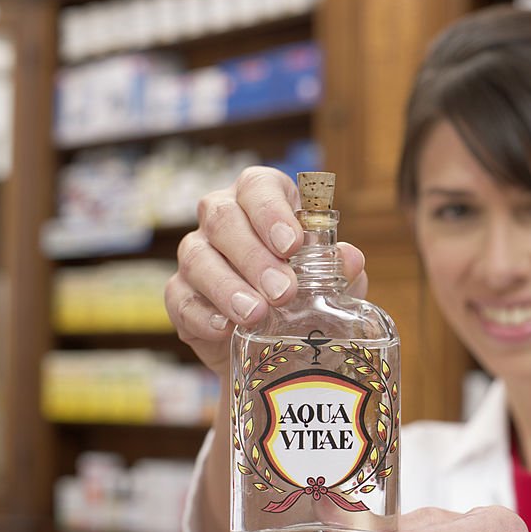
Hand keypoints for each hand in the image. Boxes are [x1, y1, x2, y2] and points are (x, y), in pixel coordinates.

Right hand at [164, 166, 367, 376]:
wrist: (279, 344)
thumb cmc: (307, 294)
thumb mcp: (332, 281)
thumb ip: (340, 269)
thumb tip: (351, 258)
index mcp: (263, 200)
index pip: (258, 187)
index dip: (271, 212)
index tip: (291, 244)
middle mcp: (223, 219)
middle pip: (223, 220)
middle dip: (254, 257)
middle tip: (283, 291)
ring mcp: (197, 255)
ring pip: (198, 258)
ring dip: (228, 287)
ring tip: (256, 314)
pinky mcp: (179, 295)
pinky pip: (180, 299)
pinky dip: (203, 315)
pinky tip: (226, 329)